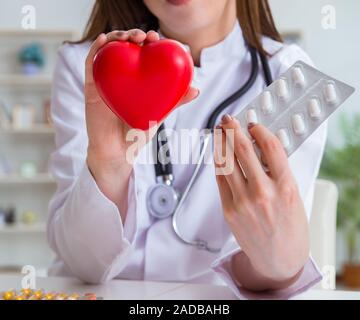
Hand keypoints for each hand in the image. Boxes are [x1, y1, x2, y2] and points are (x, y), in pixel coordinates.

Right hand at [85, 29, 198, 215]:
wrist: (118, 151)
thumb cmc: (138, 132)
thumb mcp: (159, 113)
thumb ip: (175, 101)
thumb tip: (196, 89)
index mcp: (138, 80)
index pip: (143, 53)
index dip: (150, 42)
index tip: (159, 38)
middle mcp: (122, 76)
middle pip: (126, 47)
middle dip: (135, 35)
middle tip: (145, 36)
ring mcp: (106, 79)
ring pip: (110, 50)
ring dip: (118, 36)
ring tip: (129, 37)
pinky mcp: (92, 86)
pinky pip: (92, 63)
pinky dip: (96, 48)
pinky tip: (105, 40)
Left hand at [214, 115, 308, 284]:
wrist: (278, 259)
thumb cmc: (290, 228)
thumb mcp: (294, 195)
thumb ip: (277, 171)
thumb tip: (259, 146)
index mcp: (285, 187)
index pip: (269, 147)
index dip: (259, 130)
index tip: (253, 124)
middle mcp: (262, 193)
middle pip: (243, 150)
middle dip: (232, 130)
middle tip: (228, 119)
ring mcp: (242, 202)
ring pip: (226, 163)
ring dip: (220, 143)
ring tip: (219, 132)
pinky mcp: (228, 210)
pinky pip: (220, 179)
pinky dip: (218, 162)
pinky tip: (218, 153)